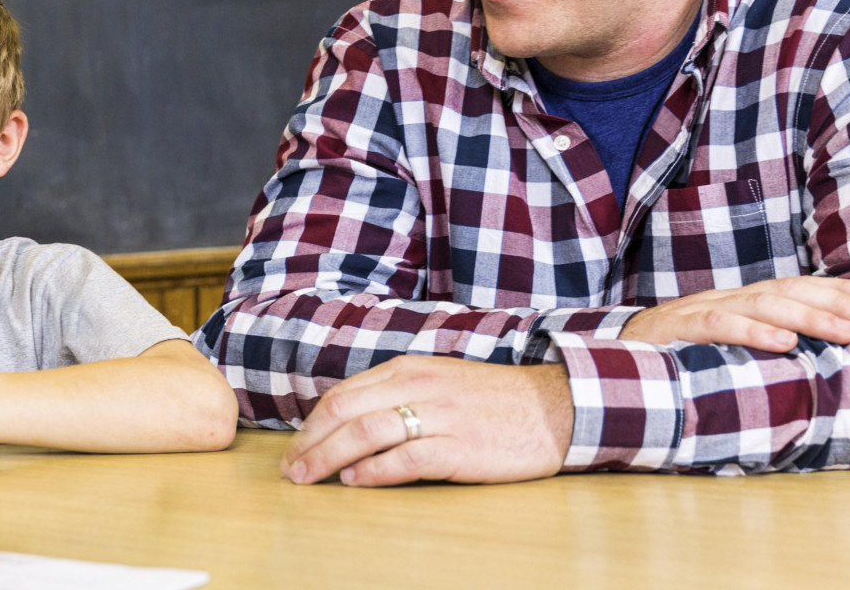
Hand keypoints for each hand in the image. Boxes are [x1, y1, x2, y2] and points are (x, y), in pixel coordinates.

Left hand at [282, 358, 570, 487]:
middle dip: (310, 442)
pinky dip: (376, 470)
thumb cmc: (495, 400)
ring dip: (329, 457)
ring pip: (366, 432)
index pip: (344, 394)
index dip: (312, 424)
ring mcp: (440, 416)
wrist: (558, 407)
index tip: (295, 448)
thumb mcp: (439, 382)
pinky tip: (356, 481)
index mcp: (409, 369)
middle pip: (345, 412)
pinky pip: (407, 457)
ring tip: (309, 478)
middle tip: (291, 470)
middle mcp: (419, 387)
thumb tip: (350, 424)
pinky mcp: (461, 447)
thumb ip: (398, 395)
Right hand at [619, 277, 849, 352]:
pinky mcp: (672, 330)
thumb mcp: (720, 351)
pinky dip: (752, 332)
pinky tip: (785, 344)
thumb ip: (757, 345)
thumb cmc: (665, 364)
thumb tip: (813, 354)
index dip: (839, 291)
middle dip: (836, 302)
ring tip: (846, 332)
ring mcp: (695, 311)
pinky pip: (716, 326)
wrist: (598, 365)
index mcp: (735, 303)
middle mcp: (720, 299)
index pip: (794, 287)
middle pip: (785, 290)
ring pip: (760, 304)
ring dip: (809, 316)